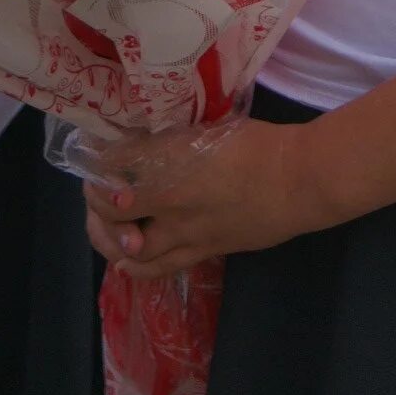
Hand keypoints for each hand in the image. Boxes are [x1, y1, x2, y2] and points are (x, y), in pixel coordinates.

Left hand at [83, 117, 324, 279]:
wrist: (299, 180)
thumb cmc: (258, 144)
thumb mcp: (209, 128)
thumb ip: (173, 138)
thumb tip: (142, 139)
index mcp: (173, 160)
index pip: (116, 163)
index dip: (99, 159)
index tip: (97, 152)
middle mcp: (172, 199)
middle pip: (113, 208)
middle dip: (96, 199)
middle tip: (96, 188)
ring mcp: (187, 231)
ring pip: (131, 246)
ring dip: (108, 237)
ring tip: (102, 226)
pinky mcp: (203, 251)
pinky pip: (160, 267)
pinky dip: (135, 265)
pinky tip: (124, 259)